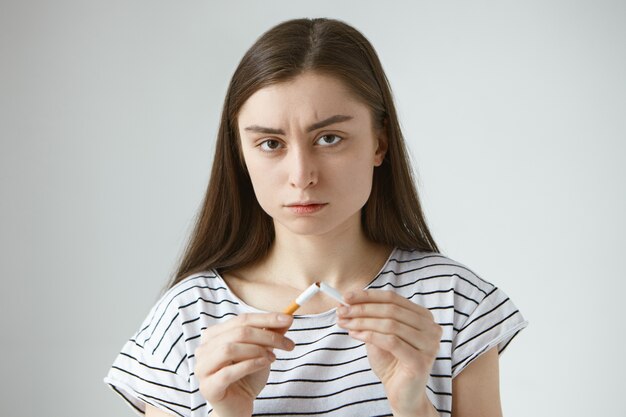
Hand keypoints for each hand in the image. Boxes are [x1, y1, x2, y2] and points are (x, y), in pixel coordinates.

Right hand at [194, 313, 294, 416]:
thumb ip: (270, 334)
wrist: (238, 406)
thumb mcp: (261, 351)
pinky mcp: (208, 387)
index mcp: (214, 335)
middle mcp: (204, 348)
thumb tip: (287, 318)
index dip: (266, 318)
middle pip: (238, 333)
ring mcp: (203, 367)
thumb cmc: (247, 376)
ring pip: (229, 349)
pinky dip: (249, 365)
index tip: (288, 319)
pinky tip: (264, 364)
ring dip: (257, 351)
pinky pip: (228, 372)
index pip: (242, 320)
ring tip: (273, 358)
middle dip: (267, 336)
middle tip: (288, 344)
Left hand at [336, 290, 441, 415]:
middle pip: (391, 309)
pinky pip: (391, 341)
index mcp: (423, 317)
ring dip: (363, 321)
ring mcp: (428, 345)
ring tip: (345, 323)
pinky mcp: (420, 361)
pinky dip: (369, 335)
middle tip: (341, 310)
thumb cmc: (391, 362)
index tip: (346, 296)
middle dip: (362, 308)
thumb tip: (346, 301)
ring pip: (390, 324)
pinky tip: (355, 335)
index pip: (393, 298)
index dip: (368, 296)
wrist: (402, 394)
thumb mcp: (378, 334)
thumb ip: (369, 318)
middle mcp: (431, 328)